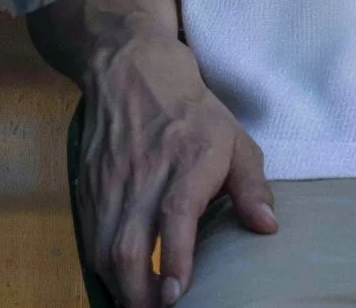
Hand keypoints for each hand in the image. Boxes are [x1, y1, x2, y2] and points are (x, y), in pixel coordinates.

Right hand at [78, 32, 276, 306]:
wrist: (130, 71)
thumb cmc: (191, 111)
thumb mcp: (235, 138)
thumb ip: (252, 185)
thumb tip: (267, 226)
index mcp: (187, 160)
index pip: (175, 214)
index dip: (174, 257)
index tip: (177, 292)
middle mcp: (144, 174)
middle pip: (128, 244)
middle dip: (139, 292)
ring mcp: (110, 183)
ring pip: (103, 247)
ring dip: (119, 286)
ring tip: (140, 306)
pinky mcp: (88, 188)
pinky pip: (89, 238)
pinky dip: (101, 267)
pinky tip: (119, 283)